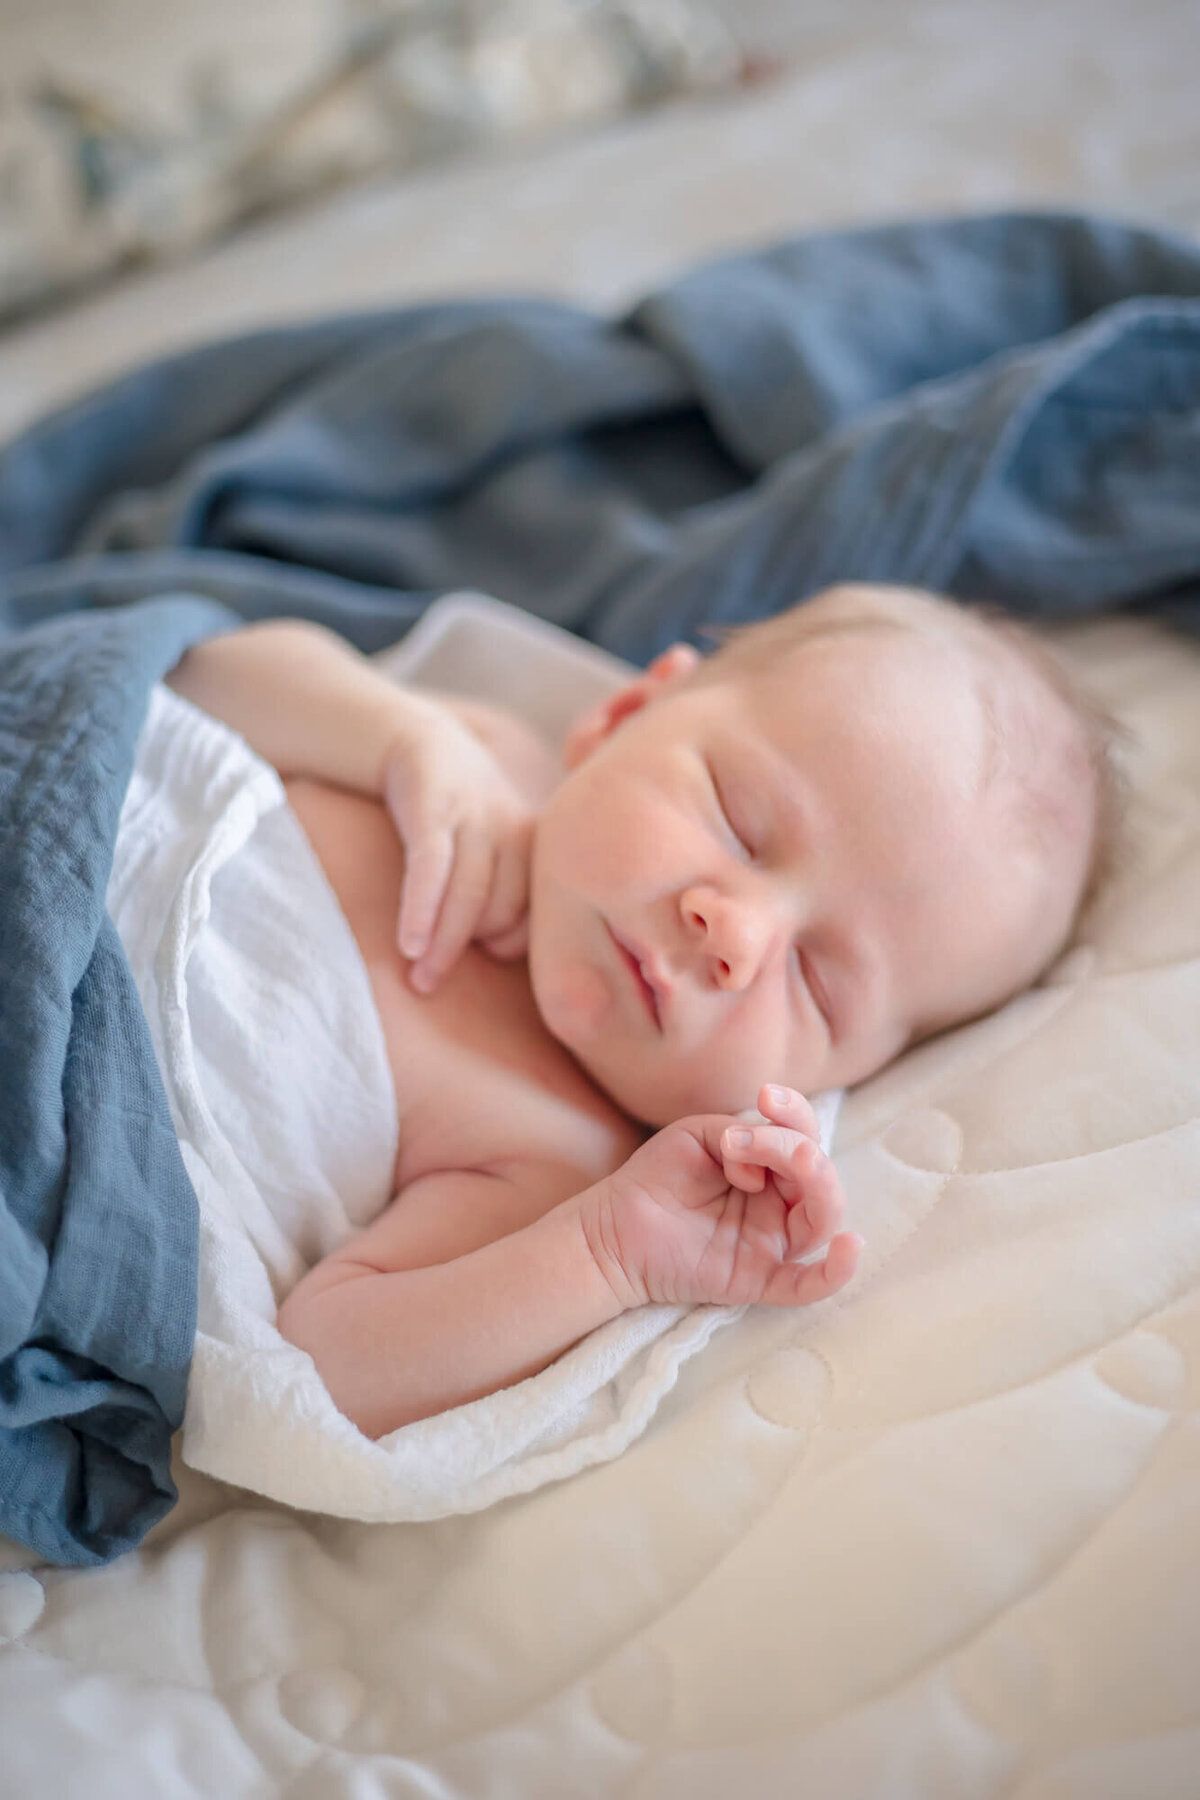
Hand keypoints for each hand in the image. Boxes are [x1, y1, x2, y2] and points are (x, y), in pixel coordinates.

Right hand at [382, 699, 536, 991]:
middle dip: (469, 950)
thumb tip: (498, 955)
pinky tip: (408, 945)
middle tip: (432, 979)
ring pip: (469, 897)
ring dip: (442, 945)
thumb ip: (504, 889)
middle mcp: (514, 831)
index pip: (532, 917)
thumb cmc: (459, 813)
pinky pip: (431, 870)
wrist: (419, 742)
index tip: (476, 957)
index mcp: (536, 846)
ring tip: (419, 980)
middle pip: (502, 912)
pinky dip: (421, 911)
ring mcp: (475, 818)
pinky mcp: (434, 810)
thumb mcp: (493, 844)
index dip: (505, 945)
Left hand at [579, 1084, 860, 1309]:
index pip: (805, 1137)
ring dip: (814, 1184)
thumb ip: (743, 1137)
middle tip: (746, 1140)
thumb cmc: (658, 1177)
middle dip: (795, 1149)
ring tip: (777, 1164)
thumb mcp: (700, 1134)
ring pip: (822, 1220)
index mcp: (770, 1168)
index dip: (795, 1113)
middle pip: (820, 1178)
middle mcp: (779, 1204)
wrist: (613, 1227)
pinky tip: (851, 1246)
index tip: (764, 1096)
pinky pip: (809, 1284)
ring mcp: (772, 1242)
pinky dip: (837, 1270)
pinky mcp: (759, 1279)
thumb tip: (760, 1171)